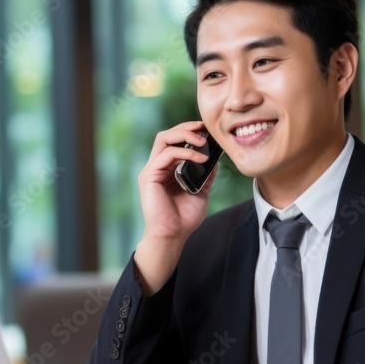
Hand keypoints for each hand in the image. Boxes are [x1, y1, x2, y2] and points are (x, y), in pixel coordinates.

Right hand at [134, 122, 219, 293]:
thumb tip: (215, 160)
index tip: (206, 131)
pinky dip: (185, 153)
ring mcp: (151, 171)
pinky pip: (166, 155)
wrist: (173, 236)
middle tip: (204, 128)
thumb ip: (205, 176)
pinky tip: (200, 159)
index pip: (174, 142)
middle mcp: (157, 167)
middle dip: (185, 128)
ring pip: (163, 139)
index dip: (188, 132)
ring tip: (203, 141)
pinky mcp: (149, 176)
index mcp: (166, 169)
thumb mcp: (200, 192)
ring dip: (185, 136)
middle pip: (166, 135)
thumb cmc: (184, 218)